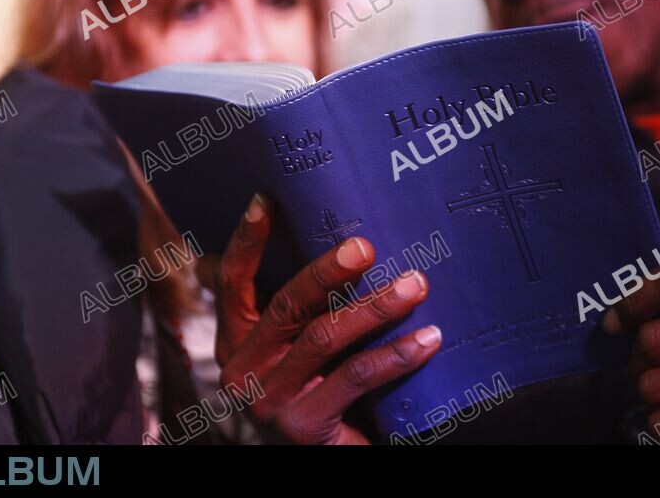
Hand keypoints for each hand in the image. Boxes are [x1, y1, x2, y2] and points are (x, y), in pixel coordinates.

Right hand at [212, 193, 440, 443]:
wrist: (322, 459)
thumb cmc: (319, 394)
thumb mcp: (297, 351)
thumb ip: (305, 312)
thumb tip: (350, 247)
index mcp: (236, 341)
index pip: (232, 283)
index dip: (246, 241)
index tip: (265, 199)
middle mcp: (244, 369)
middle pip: (285, 305)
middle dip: (327, 272)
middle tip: (366, 246)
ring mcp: (271, 400)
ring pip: (324, 337)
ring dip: (375, 307)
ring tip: (415, 284)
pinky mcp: (304, 426)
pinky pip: (356, 378)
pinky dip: (396, 355)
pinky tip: (427, 338)